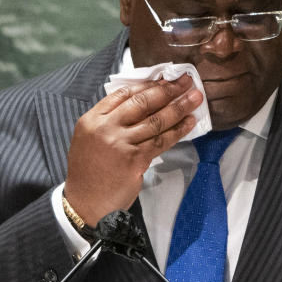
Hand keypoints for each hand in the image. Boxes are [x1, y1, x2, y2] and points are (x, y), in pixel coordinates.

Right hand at [65, 75, 202, 226]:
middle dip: (167, 89)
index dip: (147, 85)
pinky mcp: (136, 160)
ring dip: (179, 107)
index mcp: (92, 119)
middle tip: (186, 81)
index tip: (165, 79)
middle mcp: (106, 128)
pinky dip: (177, 130)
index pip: (123, 94)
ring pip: (156, 121)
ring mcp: (121, 144)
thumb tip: (144, 104)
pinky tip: (188, 122)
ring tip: (195, 98)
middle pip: (142, 103)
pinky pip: (161, 141)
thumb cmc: (89, 171)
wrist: (86, 202)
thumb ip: (110, 120)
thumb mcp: (89, 138)